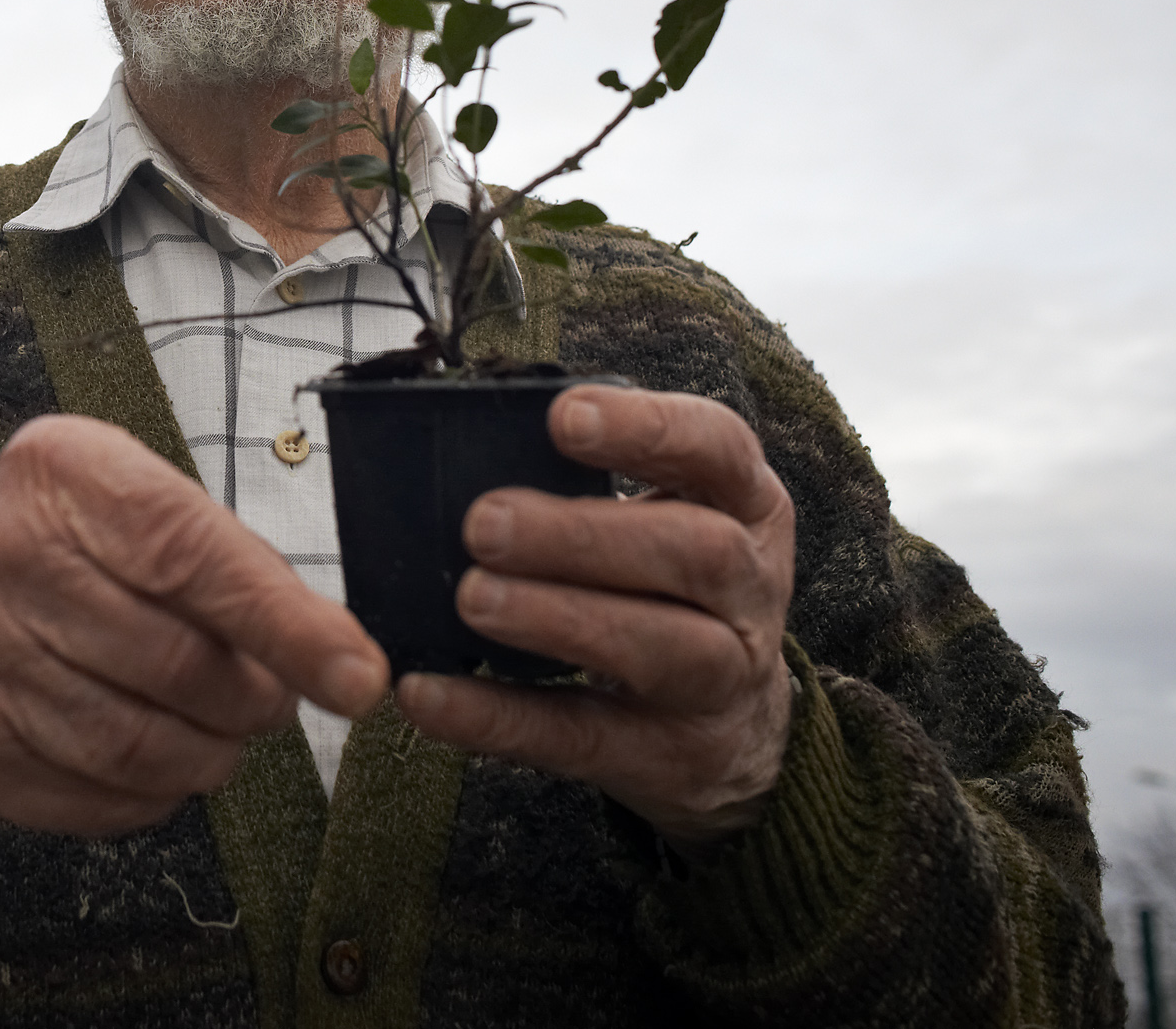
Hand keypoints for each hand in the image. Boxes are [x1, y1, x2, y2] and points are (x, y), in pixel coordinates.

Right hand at [0, 414, 387, 835]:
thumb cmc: (60, 547)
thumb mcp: (132, 503)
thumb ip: (230, 562)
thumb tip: (340, 658)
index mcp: (59, 474)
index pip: (192, 556)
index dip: (286, 626)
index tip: (358, 679)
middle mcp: (4, 559)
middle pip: (174, 664)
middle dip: (253, 699)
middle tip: (272, 699)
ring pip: (139, 746)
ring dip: (211, 756)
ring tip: (224, 734)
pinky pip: (98, 798)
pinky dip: (154, 794)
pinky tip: (158, 761)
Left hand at [394, 385, 796, 847]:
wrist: (738, 736)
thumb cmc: (670, 588)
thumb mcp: (669, 519)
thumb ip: (588, 485)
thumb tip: (457, 452)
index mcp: (746, 506)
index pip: (719, 448)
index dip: (647, 429)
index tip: (563, 416)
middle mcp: (750, 591)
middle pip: (696, 553)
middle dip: (586, 535)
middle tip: (484, 522)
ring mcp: (722, 682)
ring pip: (658, 649)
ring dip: (558, 619)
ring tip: (471, 598)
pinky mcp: (666, 759)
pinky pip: (579, 737)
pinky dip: (497, 718)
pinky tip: (426, 694)